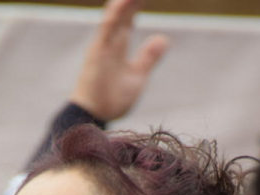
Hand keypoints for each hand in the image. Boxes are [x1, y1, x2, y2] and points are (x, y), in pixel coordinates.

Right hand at [69, 0, 168, 122]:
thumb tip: (164, 38)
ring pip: (114, 14)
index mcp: (119, 45)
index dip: (136, 3)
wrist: (94, 117)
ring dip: (124, 1)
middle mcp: (110, 41)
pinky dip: (114, 13)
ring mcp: (103, 44)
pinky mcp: (97, 51)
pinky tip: (123, 1)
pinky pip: (106, 28)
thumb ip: (148, 57)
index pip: (129, 18)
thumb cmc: (112, 100)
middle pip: (122, 11)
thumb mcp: (137, 77)